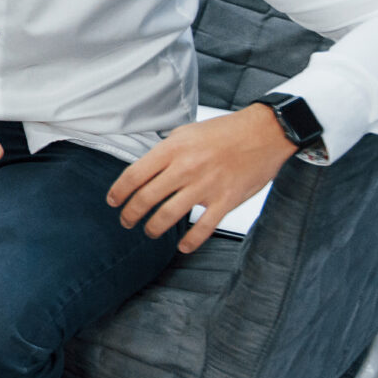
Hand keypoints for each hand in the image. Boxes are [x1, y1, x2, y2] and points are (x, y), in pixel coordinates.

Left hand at [106, 104, 294, 252]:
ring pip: (168, 215)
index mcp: (173, 149)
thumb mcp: (186, 132)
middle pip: (146, 198)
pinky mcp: (226, 200)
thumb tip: (145, 170)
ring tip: (149, 231)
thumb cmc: (225, 131)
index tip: (113, 201)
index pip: (134, 175)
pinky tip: (182, 246)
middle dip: (130, 214)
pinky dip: (190, 241)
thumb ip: (165, 151)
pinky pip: (204, 227)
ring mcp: (206, 186)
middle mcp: (186, 168)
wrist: (265, 133)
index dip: (118, 192)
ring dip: (153, 228)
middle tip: (126, 221)